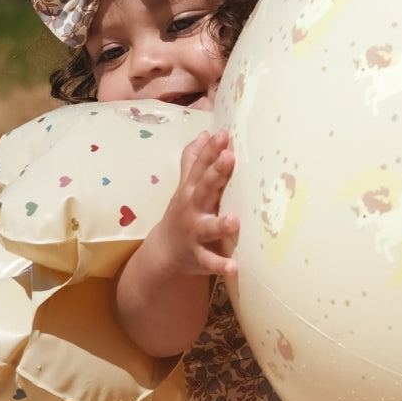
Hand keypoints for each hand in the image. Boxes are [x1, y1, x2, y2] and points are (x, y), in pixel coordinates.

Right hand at [153, 128, 240, 277]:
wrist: (166, 252)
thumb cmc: (184, 213)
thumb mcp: (186, 186)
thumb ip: (195, 161)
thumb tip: (204, 134)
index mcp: (192, 190)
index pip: (201, 166)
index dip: (211, 150)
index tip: (223, 133)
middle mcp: (192, 209)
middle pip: (204, 188)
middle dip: (215, 173)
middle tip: (228, 157)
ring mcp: (195, 233)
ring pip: (208, 228)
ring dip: (221, 224)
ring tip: (235, 221)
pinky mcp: (199, 257)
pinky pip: (210, 261)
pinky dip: (221, 265)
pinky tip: (235, 267)